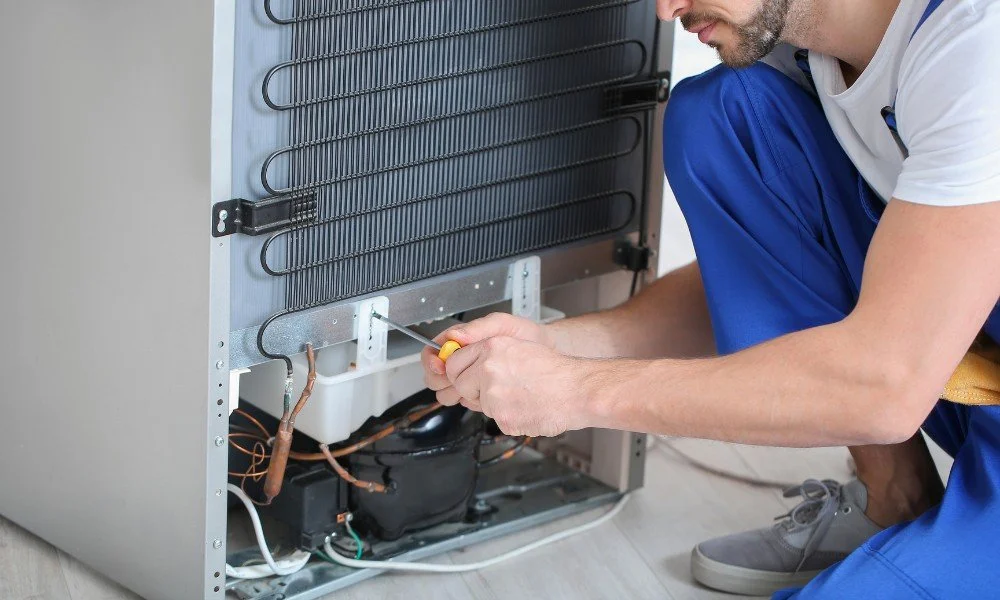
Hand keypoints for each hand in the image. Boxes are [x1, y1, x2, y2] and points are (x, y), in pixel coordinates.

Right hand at [422, 313, 552, 405]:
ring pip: (446, 391)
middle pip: (434, 376)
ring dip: (455, 392)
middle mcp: (462, 360)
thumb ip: (477, 328)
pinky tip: (485, 395)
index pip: (432, 352)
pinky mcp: (480, 392)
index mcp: (461, 341)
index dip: (431, 361)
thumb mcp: (502, 325)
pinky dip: (471, 400)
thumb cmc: (526, 336)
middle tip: (458, 380)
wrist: (546, 353)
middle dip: (442, 380)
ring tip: (475, 387)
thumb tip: (453, 336)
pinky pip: (464, 401)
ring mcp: (470, 377)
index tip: (439, 367)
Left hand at [443, 336, 590, 436]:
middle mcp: (489, 368)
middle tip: (498, 388)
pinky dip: (509, 417)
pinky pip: (495, 419)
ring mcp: (494, 394)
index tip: (466, 376)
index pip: (454, 362)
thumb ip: (487, 353)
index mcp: (492, 347)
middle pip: (459, 384)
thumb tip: (464, 365)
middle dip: (473, 389)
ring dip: (494, 403)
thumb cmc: (555, 371)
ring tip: (520, 395)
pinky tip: (526, 406)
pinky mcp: (502, 417)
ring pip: (478, 403)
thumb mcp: (518, 346)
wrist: (578, 390)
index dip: (460, 371)